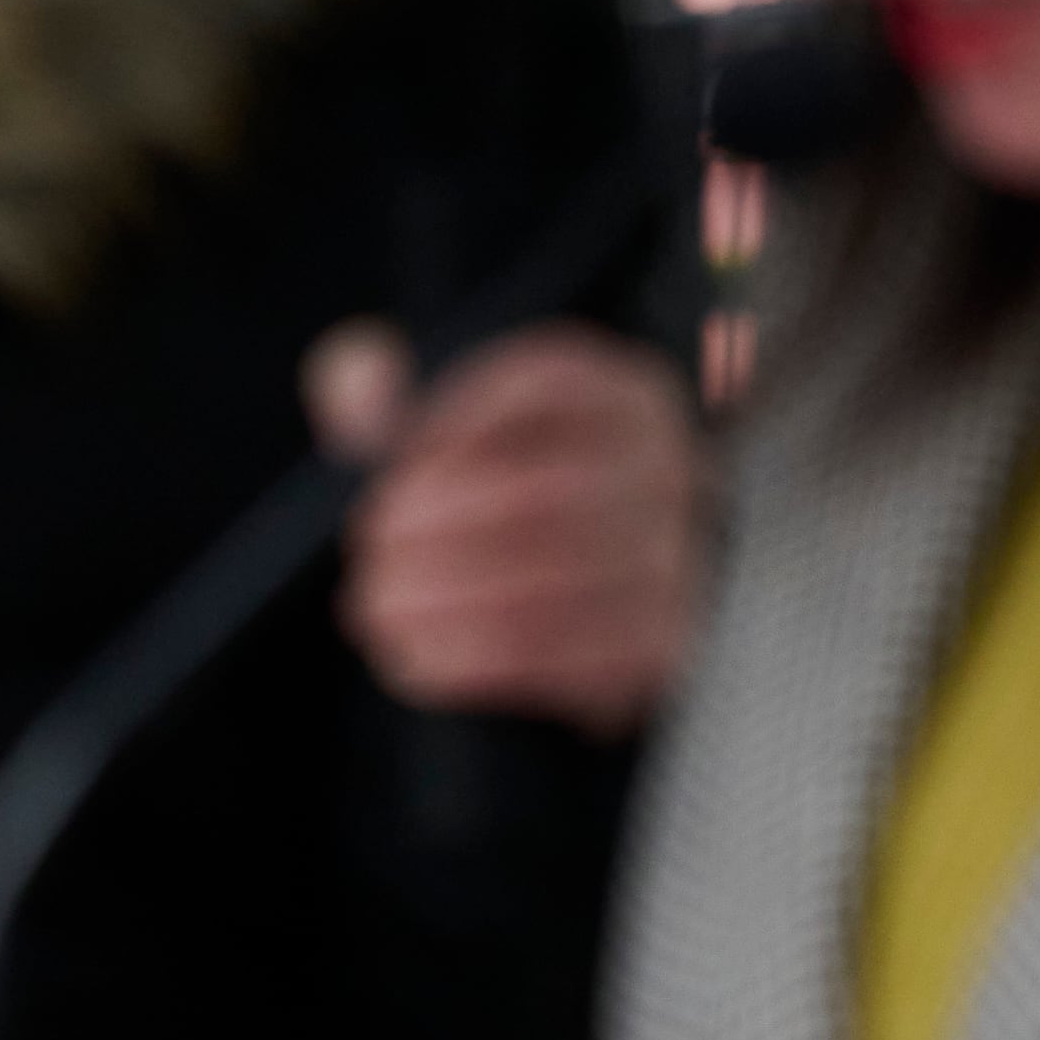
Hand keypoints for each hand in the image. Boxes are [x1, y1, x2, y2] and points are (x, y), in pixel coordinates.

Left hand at [313, 318, 703, 737]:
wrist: (588, 608)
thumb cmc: (501, 502)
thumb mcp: (448, 437)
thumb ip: (394, 398)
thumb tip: (357, 379)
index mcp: (621, 397)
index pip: (545, 384)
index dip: (456, 418)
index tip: (391, 460)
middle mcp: (673, 470)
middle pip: (547, 491)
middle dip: (438, 526)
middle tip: (370, 552)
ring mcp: (682, 562)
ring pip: (561, 580)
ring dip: (449, 600)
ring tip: (377, 608)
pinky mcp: (668, 648)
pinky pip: (577, 660)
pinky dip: (483, 661)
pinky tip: (417, 659)